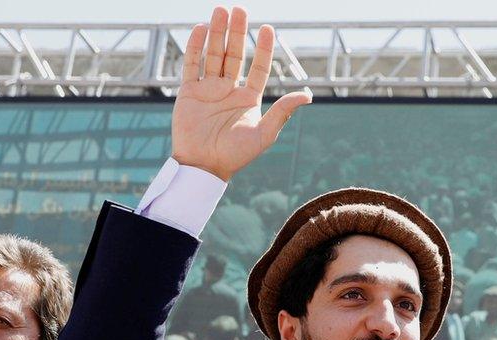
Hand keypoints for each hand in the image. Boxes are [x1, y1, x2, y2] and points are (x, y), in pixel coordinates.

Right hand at [171, 7, 311, 180]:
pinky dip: (194, 47)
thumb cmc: (235, 155)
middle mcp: (229, 90)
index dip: (263, 48)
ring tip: (220, 10)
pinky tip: (199, 29)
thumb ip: (282, 111)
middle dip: (237, 32)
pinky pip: (191, 65)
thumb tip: (307, 95)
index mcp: (249, 98)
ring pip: (213, 54)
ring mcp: (208, 89)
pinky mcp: (188, 92)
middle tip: (239, 9)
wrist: (204, 167)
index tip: (267, 28)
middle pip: (234, 54)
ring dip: (216, 33)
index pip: (257, 67)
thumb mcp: (264, 134)